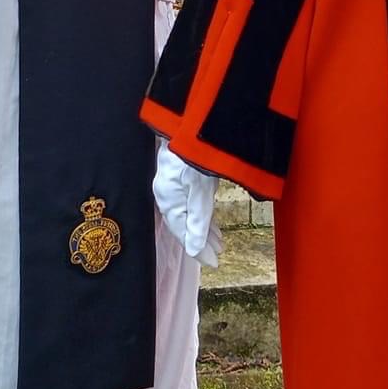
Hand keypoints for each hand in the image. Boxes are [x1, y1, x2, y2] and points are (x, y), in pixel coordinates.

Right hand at [153, 143, 221, 268]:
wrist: (190, 125)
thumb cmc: (193, 157)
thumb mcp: (200, 191)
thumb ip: (198, 220)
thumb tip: (195, 249)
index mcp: (168, 200)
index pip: (182, 233)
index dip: (197, 250)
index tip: (213, 263)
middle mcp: (168, 194)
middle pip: (185, 225)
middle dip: (202, 241)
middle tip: (218, 255)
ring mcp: (174, 185)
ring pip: (190, 214)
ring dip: (205, 229)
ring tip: (219, 242)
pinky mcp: (182, 177)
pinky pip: (191, 202)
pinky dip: (203, 214)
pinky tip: (211, 221)